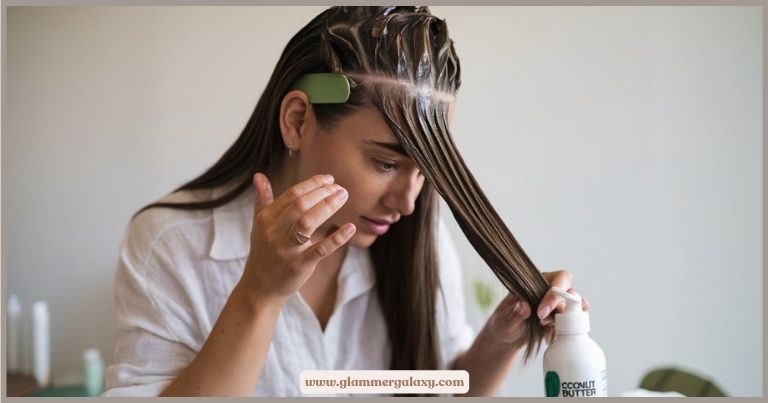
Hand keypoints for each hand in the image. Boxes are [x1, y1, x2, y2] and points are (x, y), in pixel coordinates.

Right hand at [239, 173, 356, 304]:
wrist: (259, 288)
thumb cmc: (263, 252)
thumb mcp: (259, 225)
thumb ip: (262, 199)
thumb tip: (259, 175)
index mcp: (266, 218)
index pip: (291, 194)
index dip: (312, 184)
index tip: (329, 179)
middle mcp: (274, 231)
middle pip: (300, 204)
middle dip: (322, 192)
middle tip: (340, 188)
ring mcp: (286, 249)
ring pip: (307, 222)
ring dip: (328, 207)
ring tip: (343, 196)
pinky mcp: (299, 265)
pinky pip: (320, 250)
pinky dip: (337, 238)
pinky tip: (350, 228)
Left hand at [487, 270, 589, 348]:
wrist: (507, 338)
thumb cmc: (503, 324)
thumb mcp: (504, 320)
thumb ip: (514, 314)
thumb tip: (524, 306)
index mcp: (537, 281)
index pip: (557, 278)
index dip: (554, 293)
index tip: (541, 311)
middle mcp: (550, 290)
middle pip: (569, 290)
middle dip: (561, 306)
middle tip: (544, 320)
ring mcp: (557, 306)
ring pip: (573, 307)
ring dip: (564, 318)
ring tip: (545, 328)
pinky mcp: (560, 320)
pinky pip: (573, 322)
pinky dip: (568, 329)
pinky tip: (555, 335)